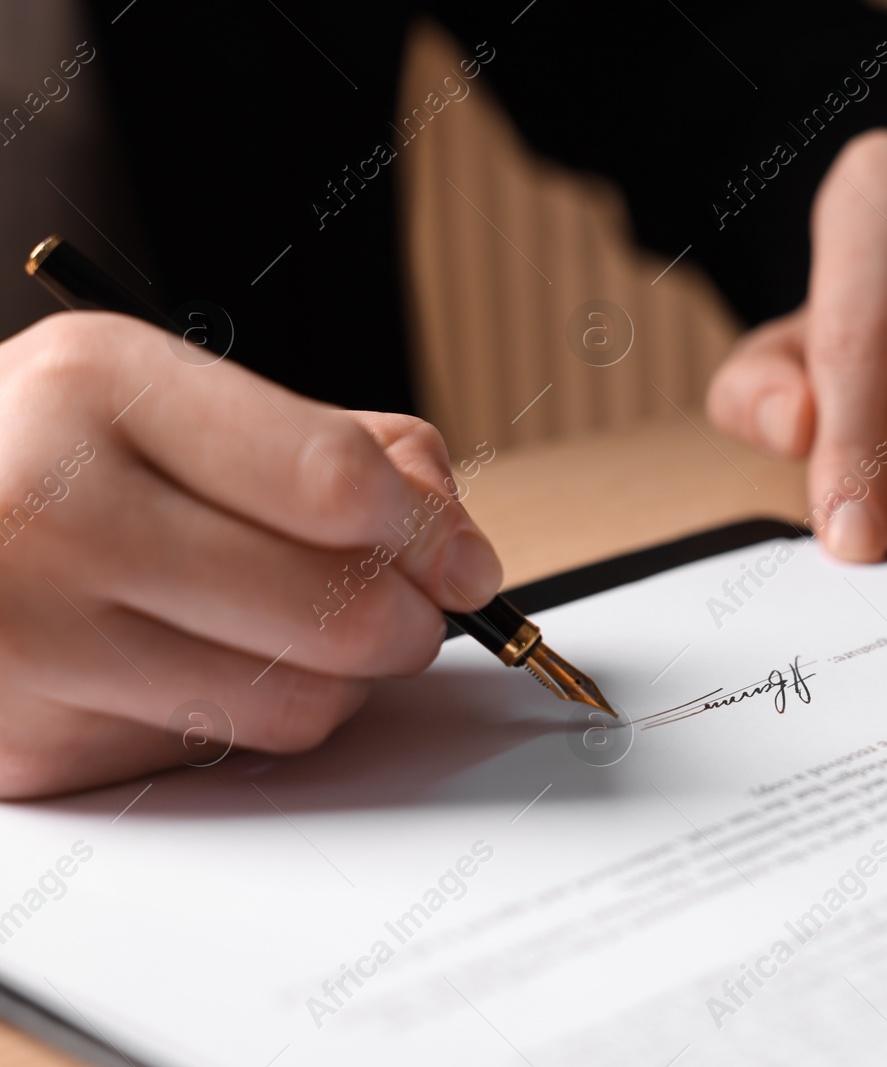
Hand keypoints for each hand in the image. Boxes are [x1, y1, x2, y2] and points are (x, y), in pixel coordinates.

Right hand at [0, 313, 504, 796]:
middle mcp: (51, 510)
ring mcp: (29, 639)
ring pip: (298, 707)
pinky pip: (220, 756)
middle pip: (337, 614)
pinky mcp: (29, 747)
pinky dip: (242, 719)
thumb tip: (457, 548)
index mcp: (104, 387)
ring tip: (293, 631)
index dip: (430, 534)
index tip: (464, 563)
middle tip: (405, 609)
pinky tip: (195, 663)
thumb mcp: (183, 398)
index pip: (334, 483)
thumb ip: (343, 448)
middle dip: (409, 620)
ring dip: (339, 680)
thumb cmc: (60, 454)